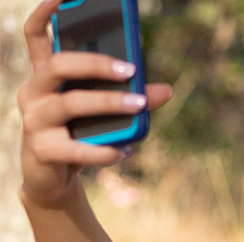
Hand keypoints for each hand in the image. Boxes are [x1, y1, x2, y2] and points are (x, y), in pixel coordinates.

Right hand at [18, 0, 171, 205]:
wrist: (51, 181)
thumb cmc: (76, 137)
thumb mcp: (100, 115)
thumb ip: (129, 98)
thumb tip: (166, 90)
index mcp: (44, 77)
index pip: (36, 35)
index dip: (46, 12)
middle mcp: (34, 93)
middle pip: (58, 65)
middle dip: (96, 64)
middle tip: (131, 69)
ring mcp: (34, 122)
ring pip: (70, 104)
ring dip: (108, 103)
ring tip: (139, 106)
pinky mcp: (43, 151)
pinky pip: (76, 149)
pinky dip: (103, 151)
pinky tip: (124, 151)